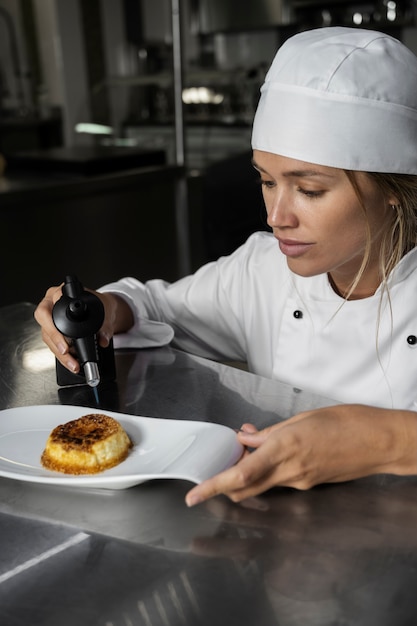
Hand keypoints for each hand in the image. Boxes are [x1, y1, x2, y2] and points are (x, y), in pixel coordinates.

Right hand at [34, 285, 132, 373]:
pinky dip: (62, 355)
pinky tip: (70, 361)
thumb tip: (103, 340)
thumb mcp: (106, 312)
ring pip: (47, 337)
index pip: (52, 302)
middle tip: (66, 351)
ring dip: (59, 352)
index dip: (53, 316)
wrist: (103, 311)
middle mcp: (51, 304)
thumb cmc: (101, 305)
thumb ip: (106, 326)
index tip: (61, 326)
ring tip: (72, 363)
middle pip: (45, 322)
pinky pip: (53, 344)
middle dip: (55, 339)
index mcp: (61, 293)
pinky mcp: (53, 332)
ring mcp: (50, 318)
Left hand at [185, 404, 416, 505]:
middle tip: (214, 468)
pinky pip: (279, 481)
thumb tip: (246, 437)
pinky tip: (270, 451)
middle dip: (224, 484)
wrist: (380, 442)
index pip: (241, 473)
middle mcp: (290, 471)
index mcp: (286, 448)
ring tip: (247, 446)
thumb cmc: (346, 421)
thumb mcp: (303, 418)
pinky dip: (267, 470)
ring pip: (261, 484)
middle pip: (245, 487)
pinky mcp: (310, 485)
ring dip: (246, 473)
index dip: (214, 485)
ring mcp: (301, 482)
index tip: (194, 495)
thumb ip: (270, 432)